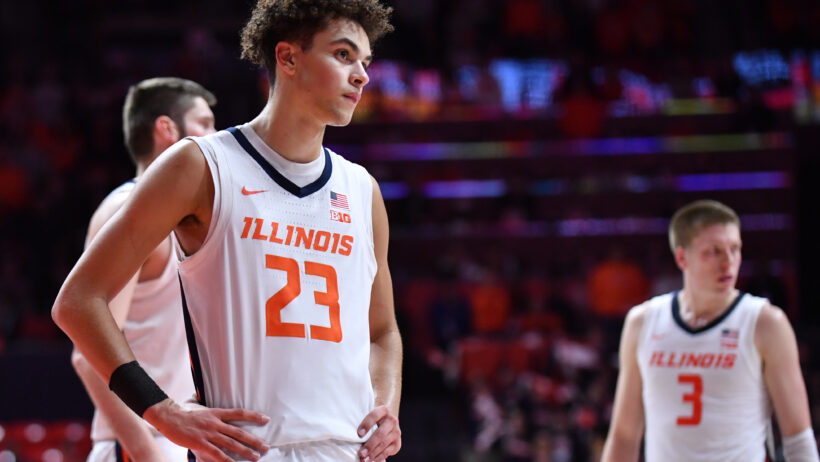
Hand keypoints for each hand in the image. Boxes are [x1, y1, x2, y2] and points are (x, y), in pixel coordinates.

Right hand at [144, 399, 269, 461]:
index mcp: (217, 413)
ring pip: (231, 443)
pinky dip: (227, 460)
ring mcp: (208, 433)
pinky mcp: (200, 443)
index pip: (240, 413)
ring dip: (245, 451)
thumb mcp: (205, 412)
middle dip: (254, 440)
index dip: (254, 416)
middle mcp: (215, 423)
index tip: (266, 419)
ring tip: (256, 457)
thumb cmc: (187, 417)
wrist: (170, 418)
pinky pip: (217, 453)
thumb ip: (217, 418)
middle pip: (239, 432)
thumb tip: (228, 422)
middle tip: (266, 447)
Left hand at [357, 405, 400, 461]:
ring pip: (384, 443)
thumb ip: (362, 421)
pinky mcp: (397, 443)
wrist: (387, 421)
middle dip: (370, 445)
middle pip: (380, 433)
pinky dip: (379, 457)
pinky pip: (388, 451)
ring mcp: (396, 432)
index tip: (359, 434)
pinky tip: (372, 460)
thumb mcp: (369, 416)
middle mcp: (392, 420)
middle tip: (361, 453)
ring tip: (365, 459)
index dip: (367, 424)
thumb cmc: (374, 420)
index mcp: (384, 410)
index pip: (374, 416)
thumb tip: (349, 434)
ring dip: (373, 453)